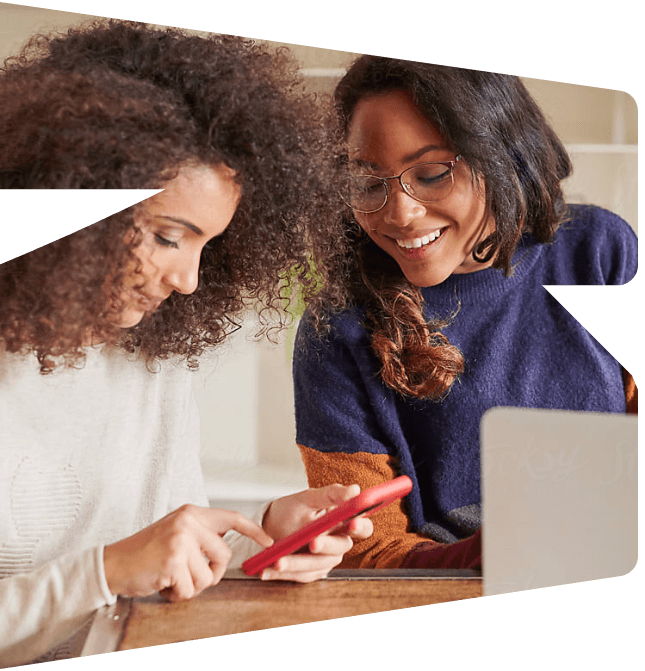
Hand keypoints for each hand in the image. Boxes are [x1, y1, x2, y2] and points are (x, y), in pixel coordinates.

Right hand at [104, 505, 272, 600]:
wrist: (113, 563)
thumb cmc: (145, 552)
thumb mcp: (175, 532)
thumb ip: (200, 535)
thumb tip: (226, 548)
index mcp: (191, 513)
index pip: (231, 518)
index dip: (253, 530)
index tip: (268, 542)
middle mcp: (188, 522)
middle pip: (224, 556)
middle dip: (212, 574)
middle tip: (190, 576)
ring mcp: (181, 540)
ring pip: (208, 576)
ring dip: (191, 586)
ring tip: (172, 578)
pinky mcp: (173, 560)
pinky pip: (190, 589)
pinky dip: (177, 594)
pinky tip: (163, 584)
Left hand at [259, 484, 373, 582]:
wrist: (271, 527)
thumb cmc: (293, 510)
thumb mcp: (309, 498)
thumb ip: (331, 494)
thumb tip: (354, 490)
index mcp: (343, 522)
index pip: (363, 527)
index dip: (361, 526)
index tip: (353, 523)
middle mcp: (338, 542)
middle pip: (340, 548)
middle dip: (326, 546)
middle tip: (312, 543)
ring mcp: (325, 560)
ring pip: (318, 565)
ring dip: (297, 564)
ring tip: (278, 560)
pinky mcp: (311, 573)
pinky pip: (300, 576)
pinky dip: (283, 573)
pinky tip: (267, 569)